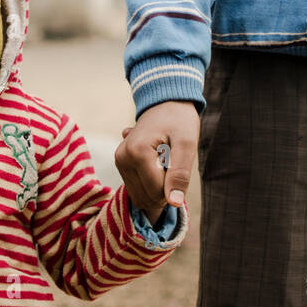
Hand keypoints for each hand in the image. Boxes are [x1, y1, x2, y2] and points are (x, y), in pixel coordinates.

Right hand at [114, 100, 199, 224]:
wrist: (167, 103)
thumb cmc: (180, 121)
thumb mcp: (187, 144)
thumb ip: (180, 174)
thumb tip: (173, 202)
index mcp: (137, 153)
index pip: (158, 193)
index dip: (174, 186)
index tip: (179, 165)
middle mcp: (122, 158)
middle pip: (147, 198)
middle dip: (165, 189)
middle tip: (173, 165)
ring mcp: (119, 161)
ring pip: (140, 197)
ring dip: (158, 188)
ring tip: (165, 163)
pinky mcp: (120, 164)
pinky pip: (136, 189)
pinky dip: (150, 184)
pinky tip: (156, 163)